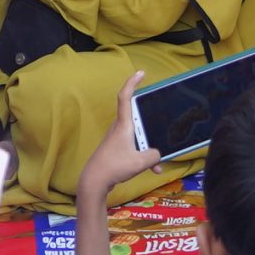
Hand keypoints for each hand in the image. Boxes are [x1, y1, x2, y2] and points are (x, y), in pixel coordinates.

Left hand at [77, 71, 161, 202]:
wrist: (94, 181)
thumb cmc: (114, 166)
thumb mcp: (140, 162)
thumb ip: (154, 156)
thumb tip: (157, 155)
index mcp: (123, 125)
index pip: (125, 97)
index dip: (132, 83)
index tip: (140, 73)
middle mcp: (119, 128)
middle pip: (137, 116)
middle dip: (150, 120)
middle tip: (160, 114)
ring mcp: (117, 139)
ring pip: (138, 136)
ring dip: (149, 147)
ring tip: (157, 163)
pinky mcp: (117, 150)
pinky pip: (135, 148)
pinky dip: (144, 157)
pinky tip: (153, 170)